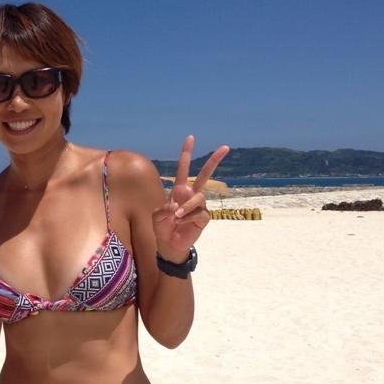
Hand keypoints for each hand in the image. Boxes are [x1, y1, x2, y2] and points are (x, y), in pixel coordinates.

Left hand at [153, 136, 227, 260]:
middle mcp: (191, 195)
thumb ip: (165, 208)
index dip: (186, 154)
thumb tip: (178, 205)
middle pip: (205, 175)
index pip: (183, 169)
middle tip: (225, 147)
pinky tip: (180, 224)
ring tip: (175, 218)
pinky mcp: (204, 217)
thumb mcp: (158, 216)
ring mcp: (199, 206)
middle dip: (214, 160)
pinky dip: (187, 219)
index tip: (190, 138)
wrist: (169, 245)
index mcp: (179, 190)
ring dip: (185, 208)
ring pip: (198, 198)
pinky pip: (198, 213)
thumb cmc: (163, 228)